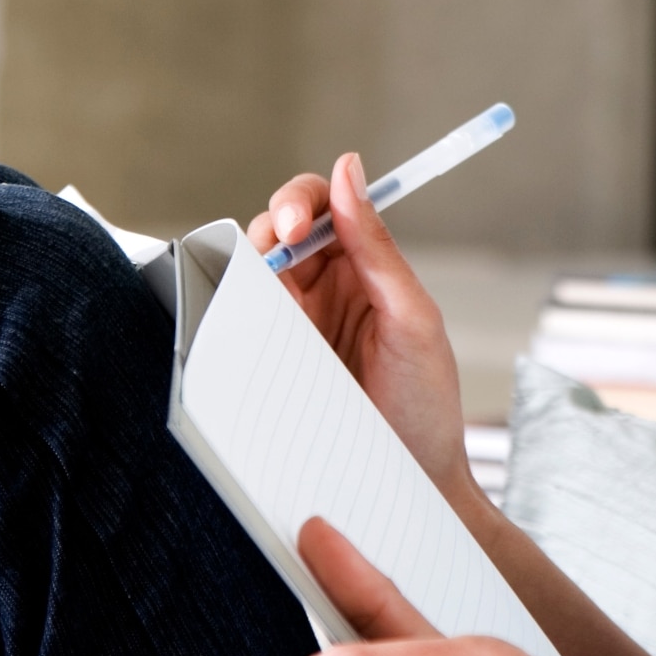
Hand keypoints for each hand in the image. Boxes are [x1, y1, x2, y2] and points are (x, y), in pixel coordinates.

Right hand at [247, 155, 473, 500]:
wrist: (410, 485)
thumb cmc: (425, 407)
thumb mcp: (412, 319)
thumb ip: (378, 247)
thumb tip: (349, 170)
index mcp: (365, 266)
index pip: (323, 206)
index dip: (303, 201)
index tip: (298, 224)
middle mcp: (325, 288)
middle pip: (279, 230)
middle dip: (270, 228)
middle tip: (277, 252)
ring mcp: (293, 323)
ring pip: (252, 270)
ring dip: (248, 266)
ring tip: (260, 289)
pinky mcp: (267, 358)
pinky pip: (239, 319)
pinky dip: (231, 308)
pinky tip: (240, 317)